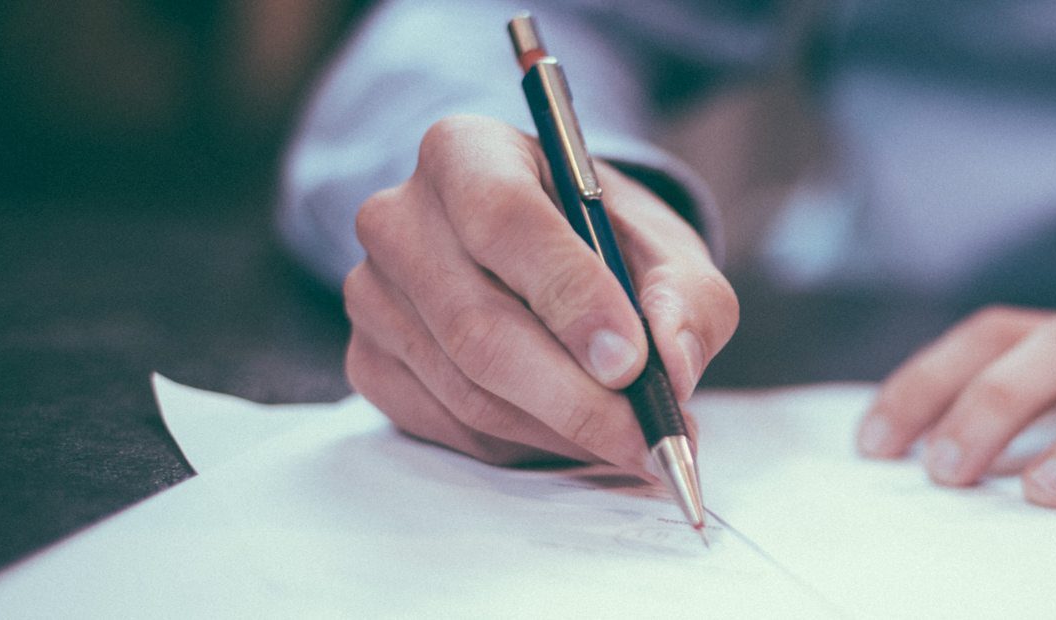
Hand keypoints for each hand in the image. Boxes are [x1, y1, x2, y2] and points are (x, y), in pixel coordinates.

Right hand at [344, 115, 736, 473]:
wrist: (547, 257)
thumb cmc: (604, 242)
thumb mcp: (666, 249)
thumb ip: (686, 298)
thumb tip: (673, 366)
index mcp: (466, 152)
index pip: (504, 219)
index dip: (570, 296)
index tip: (631, 362)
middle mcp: (399, 217)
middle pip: (478, 325)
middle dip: (575, 397)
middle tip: (648, 438)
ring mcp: (372, 294)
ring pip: (467, 389)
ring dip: (560, 430)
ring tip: (630, 440)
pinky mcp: (369, 361)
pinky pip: (449, 426)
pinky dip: (523, 445)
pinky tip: (572, 433)